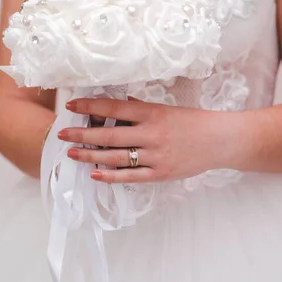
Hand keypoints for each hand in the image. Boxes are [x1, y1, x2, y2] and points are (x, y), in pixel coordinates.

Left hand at [57, 98, 226, 183]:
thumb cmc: (192, 122)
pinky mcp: (160, 173)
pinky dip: (111, 175)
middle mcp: (151, 133)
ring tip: (72, 153)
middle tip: (62, 133)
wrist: (219, 140)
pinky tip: (95, 174)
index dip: (90, 106)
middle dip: (82, 133)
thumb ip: (140, 110)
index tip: (71, 106)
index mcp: (152, 113)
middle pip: (109, 134)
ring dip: (90, 155)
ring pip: (115, 157)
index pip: (114, 107)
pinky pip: (131, 176)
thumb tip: (113, 108)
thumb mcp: (165, 109)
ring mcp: (155, 155)